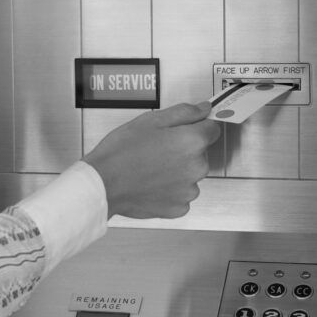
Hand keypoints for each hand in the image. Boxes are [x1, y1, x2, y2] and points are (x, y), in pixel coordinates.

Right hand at [83, 101, 220, 218]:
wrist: (103, 183)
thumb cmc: (122, 151)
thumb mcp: (151, 120)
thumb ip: (184, 112)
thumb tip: (204, 109)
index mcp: (192, 142)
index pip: (213, 129)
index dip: (199, 126)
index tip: (188, 129)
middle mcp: (197, 167)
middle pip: (201, 153)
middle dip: (185, 149)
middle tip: (159, 148)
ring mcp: (188, 190)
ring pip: (191, 175)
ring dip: (178, 171)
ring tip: (152, 167)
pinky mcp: (179, 207)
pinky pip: (181, 194)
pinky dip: (170, 190)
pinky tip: (152, 183)